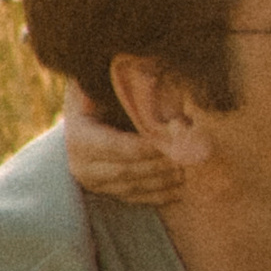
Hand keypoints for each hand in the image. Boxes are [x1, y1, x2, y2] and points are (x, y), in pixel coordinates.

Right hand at [61, 80, 184, 207]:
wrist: (82, 117)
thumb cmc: (96, 93)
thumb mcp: (98, 85)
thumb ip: (118, 84)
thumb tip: (147, 71)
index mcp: (80, 137)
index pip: (118, 147)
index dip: (147, 147)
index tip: (174, 141)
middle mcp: (82, 166)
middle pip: (128, 171)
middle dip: (161, 166)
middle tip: (190, 157)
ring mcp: (94, 183)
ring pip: (134, 188)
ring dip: (164, 181)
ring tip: (190, 170)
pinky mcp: (107, 193)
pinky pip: (136, 199)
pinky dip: (160, 195)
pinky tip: (182, 188)